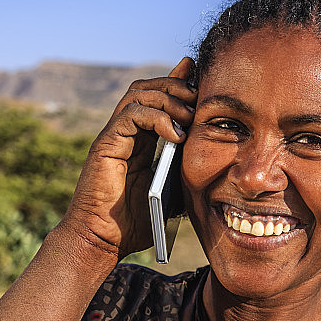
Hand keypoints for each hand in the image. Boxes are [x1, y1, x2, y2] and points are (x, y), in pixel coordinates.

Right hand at [56, 57, 195, 263]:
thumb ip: (186, 176)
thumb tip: (215, 168)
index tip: (201, 79)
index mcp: (141, 142)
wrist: (104, 241)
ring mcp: (114, 137)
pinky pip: (130, 115)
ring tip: (190, 116)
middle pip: (148, 89)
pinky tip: (175, 134)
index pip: (158, 100)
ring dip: (169, 99)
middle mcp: (125, 134)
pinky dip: (156, 117)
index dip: (178, 85)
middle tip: (199, 97)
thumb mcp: (173, 196)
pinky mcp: (106, 145)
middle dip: (176, 86)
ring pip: (138, 95)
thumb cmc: (134, 223)